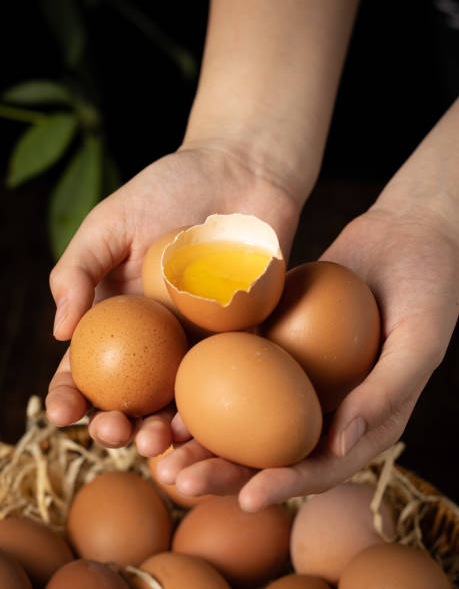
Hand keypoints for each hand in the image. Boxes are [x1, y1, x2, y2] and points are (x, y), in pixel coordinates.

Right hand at [46, 142, 299, 452]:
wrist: (242, 170)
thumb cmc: (170, 188)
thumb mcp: (109, 223)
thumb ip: (77, 271)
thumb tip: (60, 331)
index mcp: (121, 315)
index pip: (88, 366)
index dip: (70, 394)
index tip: (61, 411)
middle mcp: (160, 338)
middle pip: (133, 396)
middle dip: (117, 425)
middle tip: (115, 433)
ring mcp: (204, 341)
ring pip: (181, 401)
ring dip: (166, 429)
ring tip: (158, 440)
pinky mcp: (249, 336)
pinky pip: (233, 380)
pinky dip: (219, 408)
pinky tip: (205, 424)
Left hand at [156, 206, 458, 509]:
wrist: (405, 235)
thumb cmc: (429, 286)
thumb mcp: (419, 339)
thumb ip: (386, 392)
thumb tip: (338, 443)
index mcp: (362, 421)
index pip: (320, 466)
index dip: (284, 486)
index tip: (246, 498)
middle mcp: (322, 405)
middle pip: (268, 450)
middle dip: (223, 471)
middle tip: (180, 479)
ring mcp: (294, 374)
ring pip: (241, 414)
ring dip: (200, 433)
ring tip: (158, 444)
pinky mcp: (273, 341)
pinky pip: (235, 365)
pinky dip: (202, 380)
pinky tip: (169, 388)